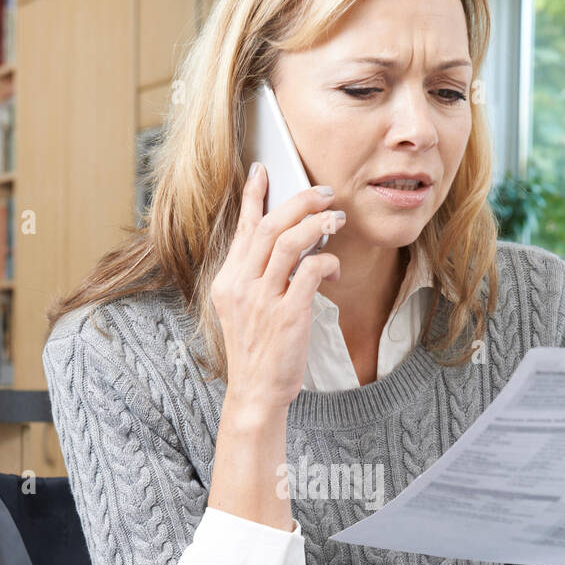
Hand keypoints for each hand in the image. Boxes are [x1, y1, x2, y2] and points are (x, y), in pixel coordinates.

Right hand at [211, 162, 344, 411]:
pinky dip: (327, 261)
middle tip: (324, 193)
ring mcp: (263, 300)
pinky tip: (334, 267)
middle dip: (300, 202)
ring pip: (290, 242)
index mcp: (227, 281)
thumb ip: (255, 276)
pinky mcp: (288, 315)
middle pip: (270, 226)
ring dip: (318, 224)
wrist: (256, 393)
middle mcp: (241, 286)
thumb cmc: (257, 352)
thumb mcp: (243, 310)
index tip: (263, 170)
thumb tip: (287, 242)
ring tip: (336, 219)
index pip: (242, 228)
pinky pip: (311, 271)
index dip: (254, 195)